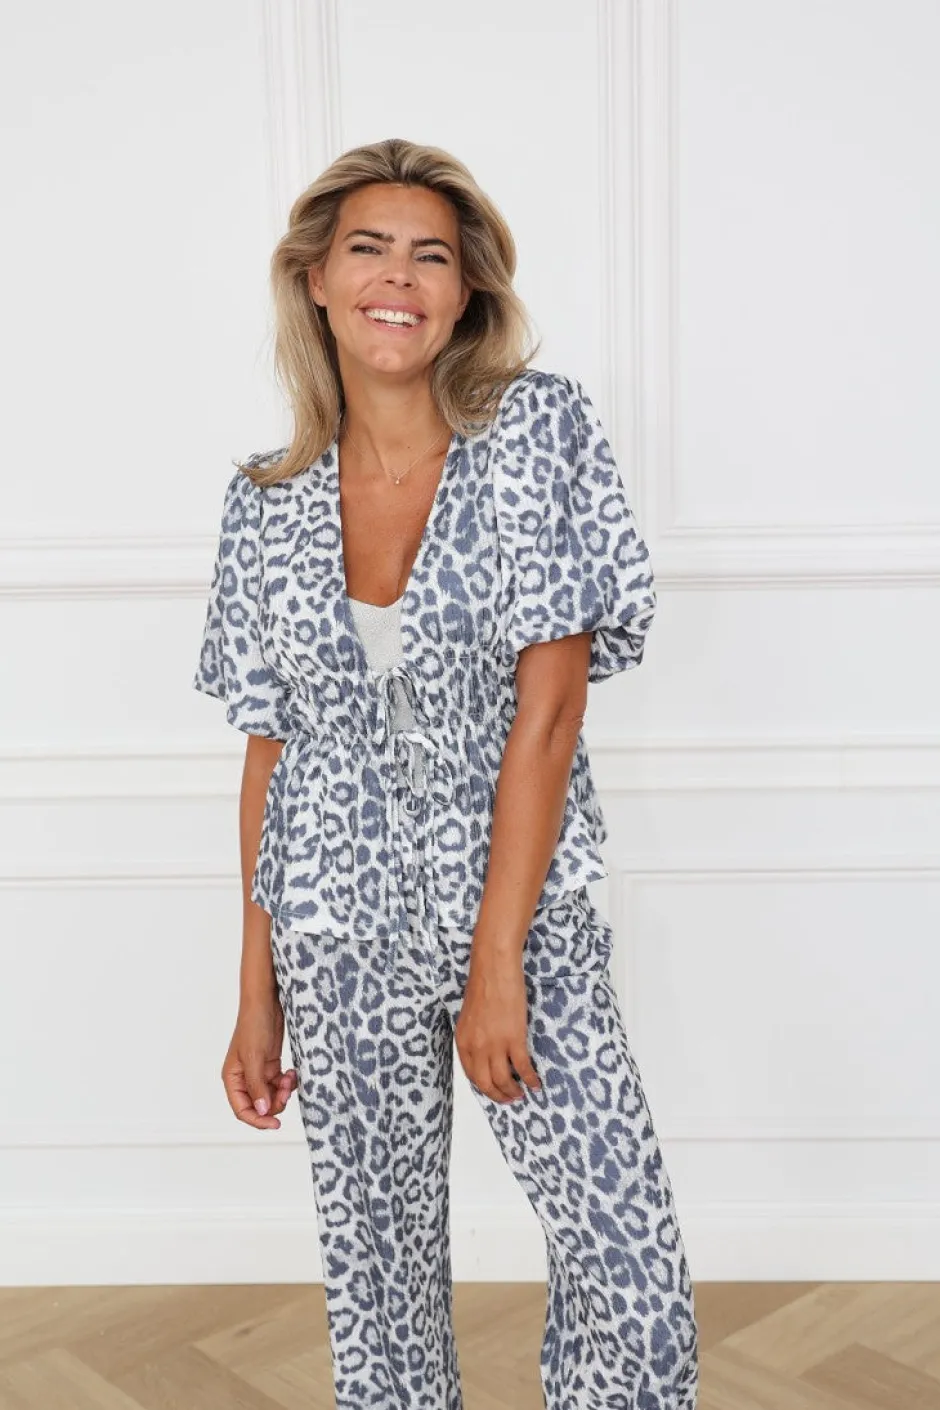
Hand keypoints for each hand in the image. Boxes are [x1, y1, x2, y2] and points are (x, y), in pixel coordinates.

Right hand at [221, 995, 297, 1129]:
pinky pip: (279, 1084)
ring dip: (283, 1092)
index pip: (242, 1110)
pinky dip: (287, 1083)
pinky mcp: (270, 1065)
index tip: (276, 1124)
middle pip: (259, 1106)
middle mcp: (244, 1079)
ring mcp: (258, 1072)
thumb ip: (258, 1086)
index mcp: (233, 1079)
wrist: (266, 1002)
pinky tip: (291, 1073)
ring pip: (271, 1096)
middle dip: (275, 1103)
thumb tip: (262, 1111)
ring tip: (290, 1078)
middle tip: (286, 1090)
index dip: (258, 1120)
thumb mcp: (255, 1057)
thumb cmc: (254, 1025)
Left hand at [455, 949, 541, 1103]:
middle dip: (498, 1095)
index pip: (471, 1074)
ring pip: (503, 1080)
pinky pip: (522, 1067)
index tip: (494, 1091)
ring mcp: (495, 1044)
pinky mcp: (514, 1038)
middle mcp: (476, 1047)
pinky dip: (530, 1079)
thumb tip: (485, 1052)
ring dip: (513, 1091)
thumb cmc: (483, 985)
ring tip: (521, 1094)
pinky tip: (536, 1084)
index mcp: (463, 1041)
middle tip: (509, 1099)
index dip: (484, 1087)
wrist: (494, 968)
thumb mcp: (469, 1016)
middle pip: (486, 1082)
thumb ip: (474, 1036)